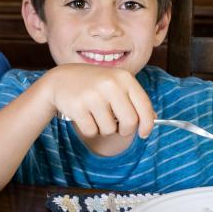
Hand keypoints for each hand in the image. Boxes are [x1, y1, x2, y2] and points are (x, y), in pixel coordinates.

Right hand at [40, 64, 154, 138]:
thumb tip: (153, 118)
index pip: (144, 106)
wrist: (60, 80)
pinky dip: (90, 129)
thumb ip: (134, 99)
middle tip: (116, 126)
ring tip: (96, 115)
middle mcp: (110, 84)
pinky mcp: (78, 107)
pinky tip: (84, 116)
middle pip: (130, 122)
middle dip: (125, 130)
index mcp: (124, 78)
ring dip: (104, 129)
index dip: (147, 124)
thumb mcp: (115, 84)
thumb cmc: (93, 85)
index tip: (144, 133)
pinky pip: (92, 131)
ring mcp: (93, 95)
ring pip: (110, 129)